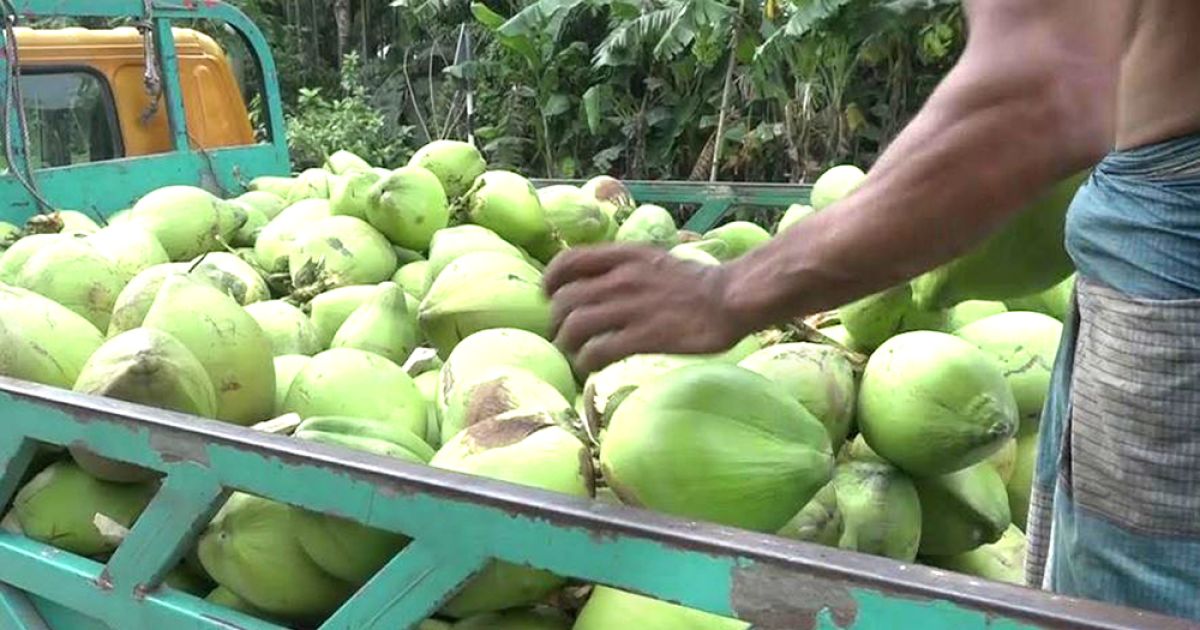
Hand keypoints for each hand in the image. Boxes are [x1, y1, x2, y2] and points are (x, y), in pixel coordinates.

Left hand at [543, 244, 748, 373]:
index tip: (549, 297)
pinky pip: (599, 351)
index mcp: (624, 255)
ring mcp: (632, 307)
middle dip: (556, 322)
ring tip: (575, 355)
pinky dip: (587, 361)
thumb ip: (621, 267)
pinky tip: (591, 366)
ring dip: (567, 345)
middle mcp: (622, 278)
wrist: (732, 298)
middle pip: (565, 300)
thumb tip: (591, 282)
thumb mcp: (652, 259)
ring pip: (575, 327)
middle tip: (564, 336)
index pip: (567, 261)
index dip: (550, 281)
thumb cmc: (695, 282)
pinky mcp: (645, 336)